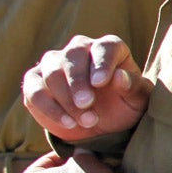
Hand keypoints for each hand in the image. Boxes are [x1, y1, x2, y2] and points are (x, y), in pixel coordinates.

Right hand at [23, 35, 149, 138]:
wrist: (100, 125)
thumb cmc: (124, 107)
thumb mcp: (138, 101)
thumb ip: (133, 87)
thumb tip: (120, 76)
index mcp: (108, 48)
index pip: (104, 47)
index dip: (101, 63)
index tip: (100, 83)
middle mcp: (79, 49)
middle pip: (73, 56)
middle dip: (78, 83)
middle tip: (87, 105)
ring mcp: (54, 63)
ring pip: (52, 73)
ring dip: (66, 99)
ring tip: (86, 121)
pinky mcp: (35, 82)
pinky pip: (34, 90)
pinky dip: (49, 108)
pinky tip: (67, 123)